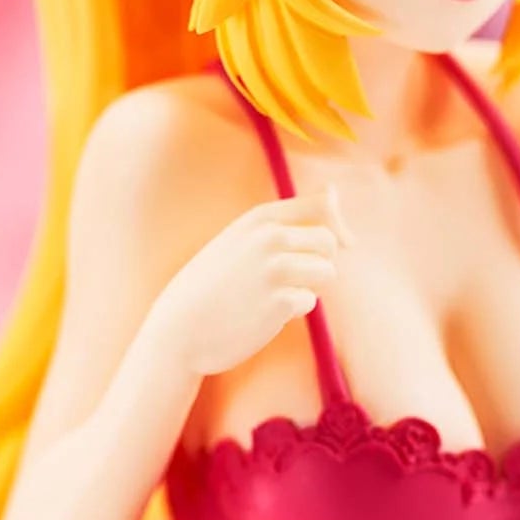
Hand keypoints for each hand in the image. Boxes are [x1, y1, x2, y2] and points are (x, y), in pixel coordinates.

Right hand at [145, 187, 354, 380]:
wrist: (180, 327)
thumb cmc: (214, 284)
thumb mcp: (240, 240)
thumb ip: (283, 218)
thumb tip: (334, 192)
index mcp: (259, 218)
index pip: (322, 204)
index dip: (338, 225)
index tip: (339, 244)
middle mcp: (270, 237)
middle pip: (329, 242)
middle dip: (320, 262)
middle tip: (293, 279)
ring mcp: (275, 269)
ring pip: (327, 272)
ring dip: (310, 287)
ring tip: (278, 295)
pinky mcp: (280, 302)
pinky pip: (310, 302)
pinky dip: (294, 310)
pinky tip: (266, 313)